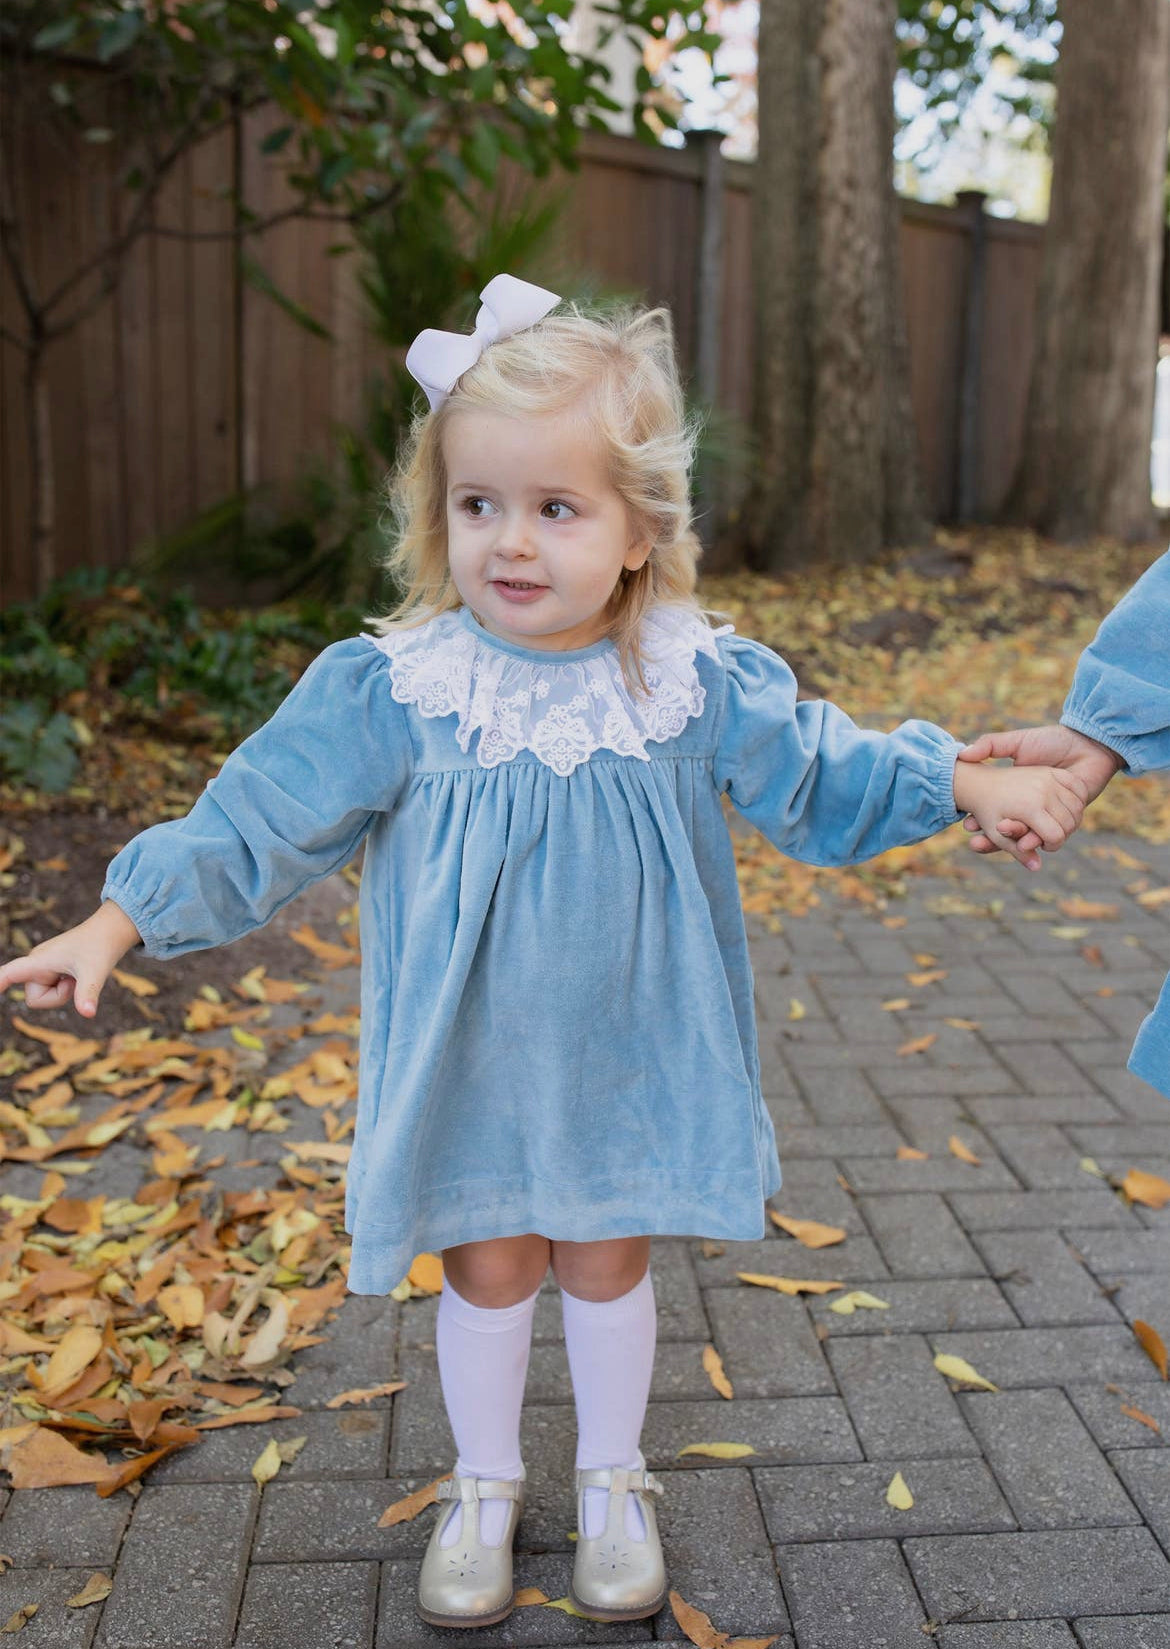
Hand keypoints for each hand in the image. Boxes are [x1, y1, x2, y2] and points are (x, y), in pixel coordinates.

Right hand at [0, 902, 141, 1018]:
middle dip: (57, 997)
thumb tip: (88, 1014)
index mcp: (39, 960)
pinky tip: (75, 975)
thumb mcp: (96, 972)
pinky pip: (53, 991)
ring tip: (77, 974)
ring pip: (45, 998)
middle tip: (75, 979)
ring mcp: (44, 968)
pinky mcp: (52, 970)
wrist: (112, 931)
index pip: (10, 974)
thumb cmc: (100, 946)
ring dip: (63, 993)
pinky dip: (66, 989)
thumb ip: (87, 993)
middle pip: (35, 999)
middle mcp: (36, 964)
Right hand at [957, 726, 1122, 854]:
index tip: (968, 825)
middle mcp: (1033, 809)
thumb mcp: (1017, 741)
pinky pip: (1052, 835)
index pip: (995, 814)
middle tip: (976, 842)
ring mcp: (1052, 816)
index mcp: (1018, 796)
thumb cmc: (1051, 740)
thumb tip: (962, 752)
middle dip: (992, 840)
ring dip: (1015, 839)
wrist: (1089, 745)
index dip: (980, 822)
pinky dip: (1040, 839)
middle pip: (1010, 832)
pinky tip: (1028, 840)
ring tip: (1002, 832)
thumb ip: (991, 744)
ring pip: (1029, 838)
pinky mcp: (1071, 818)